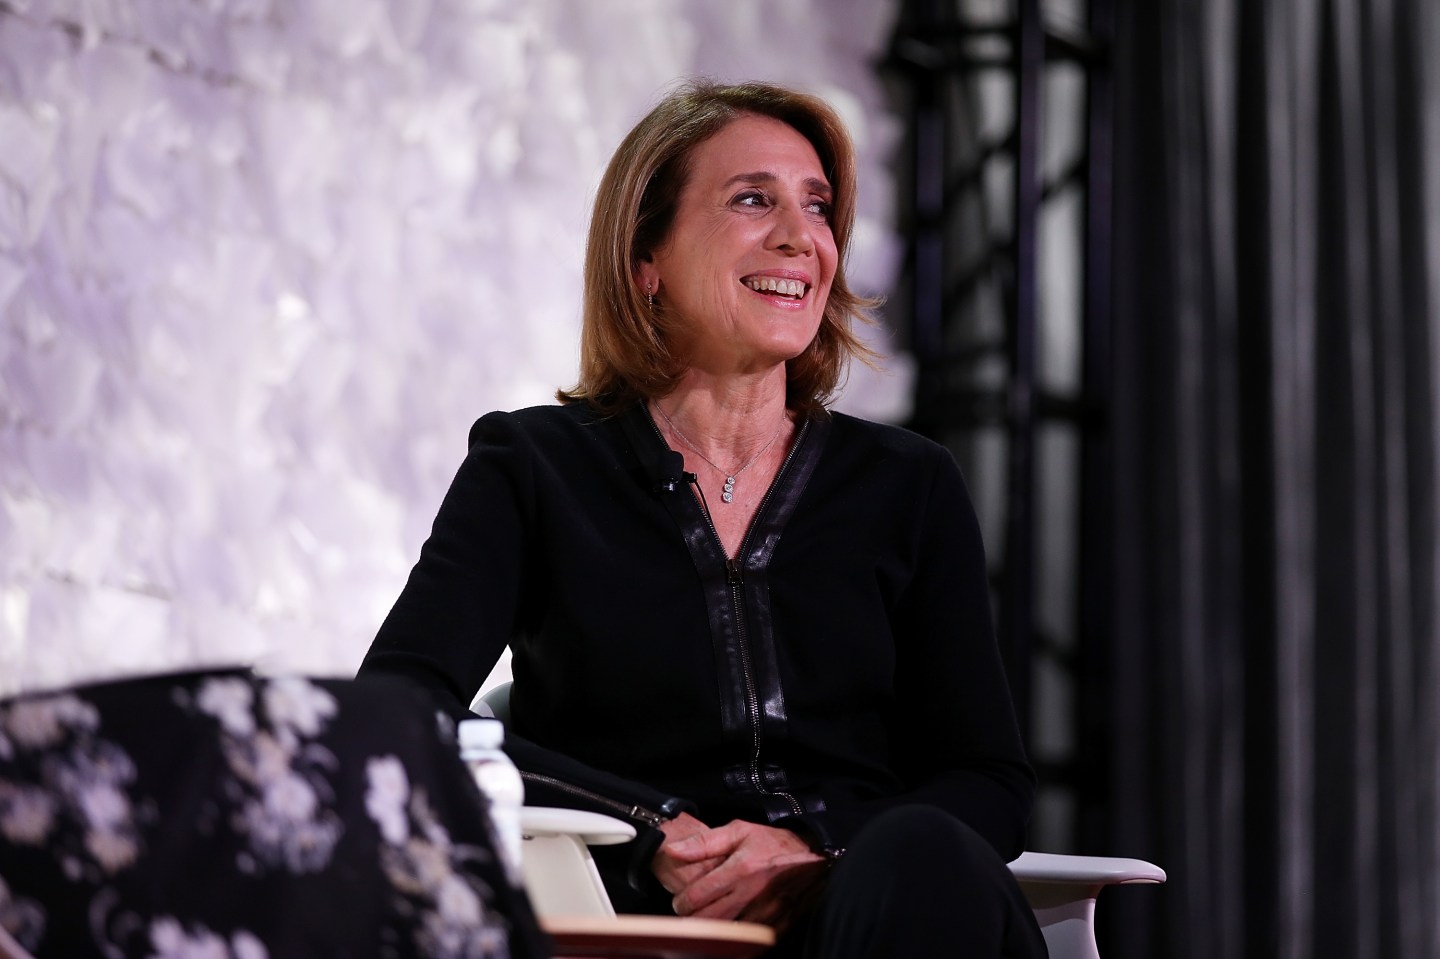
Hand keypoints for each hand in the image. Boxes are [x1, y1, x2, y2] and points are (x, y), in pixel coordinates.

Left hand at [659, 820, 827, 929]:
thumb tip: (673, 851)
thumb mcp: (739, 831)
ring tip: (706, 922)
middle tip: (689, 914)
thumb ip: (704, 842)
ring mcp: (765, 913)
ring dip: (712, 931)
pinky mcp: (777, 926)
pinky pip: (749, 944)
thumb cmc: (773, 843)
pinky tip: (729, 934)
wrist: (814, 858)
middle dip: (692, 920)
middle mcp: (751, 894)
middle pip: (709, 920)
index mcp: (740, 869)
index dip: (681, 902)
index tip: (679, 901)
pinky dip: (735, 942)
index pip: (697, 896)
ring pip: (727, 935)